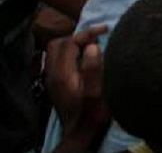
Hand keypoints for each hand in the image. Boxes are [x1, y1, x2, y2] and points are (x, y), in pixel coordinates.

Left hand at [46, 25, 109, 148]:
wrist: (81, 134)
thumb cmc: (93, 113)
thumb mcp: (98, 92)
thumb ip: (94, 69)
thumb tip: (92, 46)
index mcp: (63, 74)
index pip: (69, 42)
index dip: (86, 34)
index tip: (105, 31)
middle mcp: (53, 74)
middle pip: (58, 45)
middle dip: (78, 37)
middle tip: (97, 37)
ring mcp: (53, 80)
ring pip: (56, 52)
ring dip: (73, 45)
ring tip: (92, 46)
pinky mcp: (56, 84)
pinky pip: (59, 61)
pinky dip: (71, 54)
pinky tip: (85, 59)